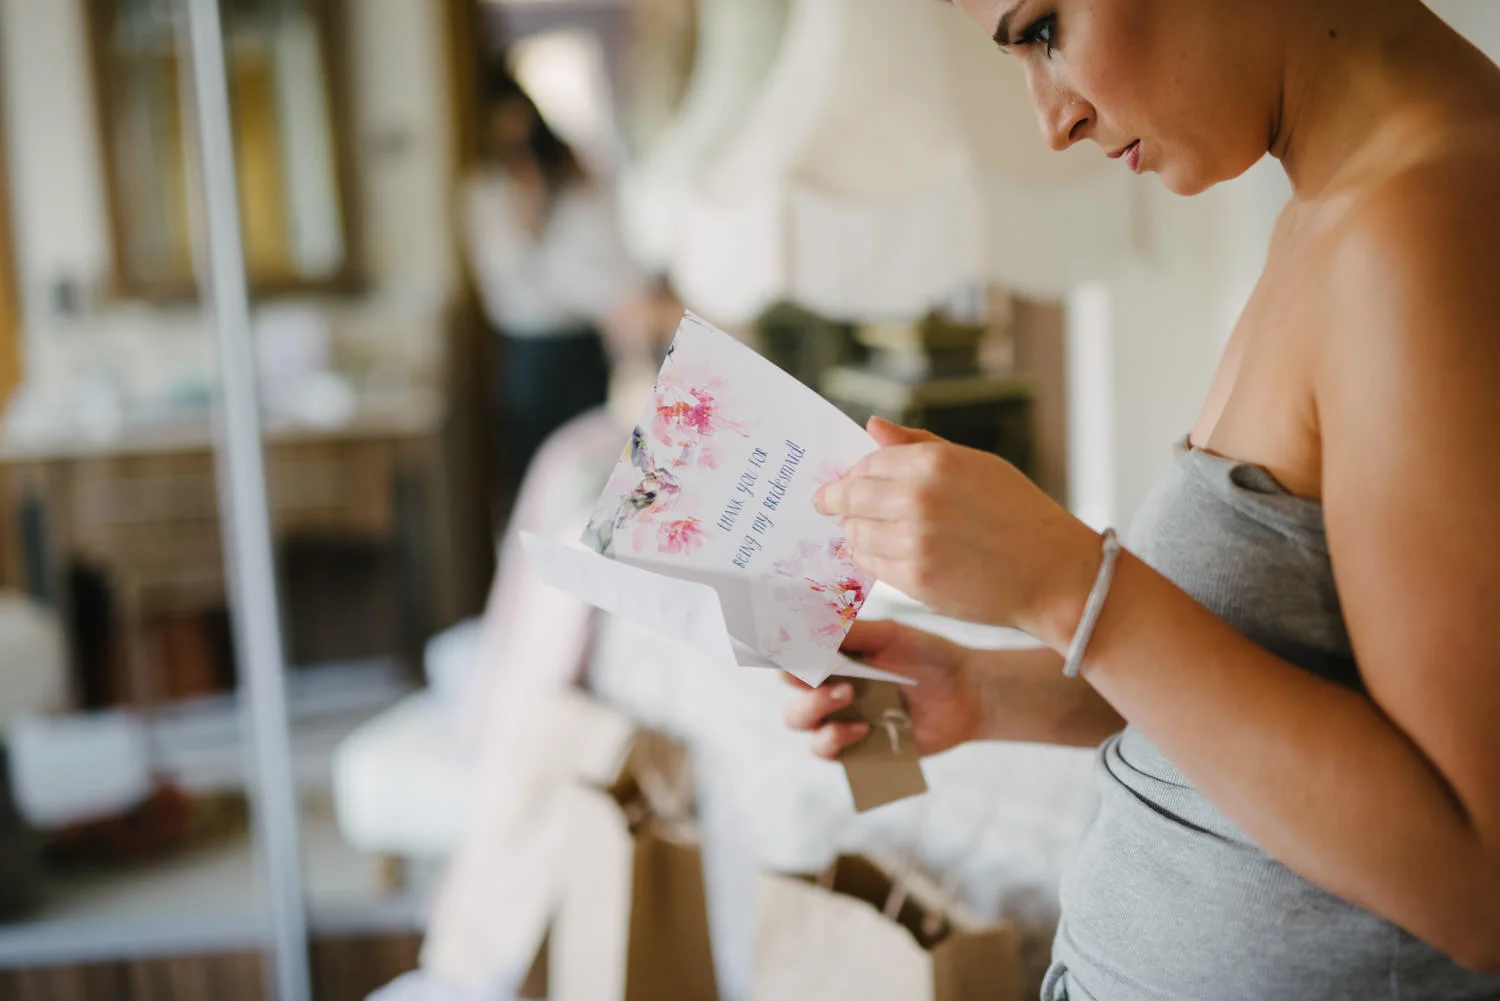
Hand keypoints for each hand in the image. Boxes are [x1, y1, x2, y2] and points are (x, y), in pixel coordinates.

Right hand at [783, 619, 982, 759]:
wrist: (966, 692)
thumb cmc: (928, 656)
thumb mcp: (890, 635)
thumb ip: (850, 631)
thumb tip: (807, 622)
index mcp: (834, 655)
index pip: (792, 650)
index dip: (778, 647)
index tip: (779, 642)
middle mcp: (829, 685)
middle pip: (789, 687)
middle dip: (797, 679)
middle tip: (821, 673)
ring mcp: (839, 717)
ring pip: (799, 720)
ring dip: (813, 708)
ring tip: (848, 696)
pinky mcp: (855, 747)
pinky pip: (826, 750)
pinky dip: (836, 738)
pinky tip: (864, 728)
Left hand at [815, 418, 1100, 646]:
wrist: (1053, 573)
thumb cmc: (1019, 514)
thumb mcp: (976, 464)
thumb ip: (919, 444)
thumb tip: (873, 426)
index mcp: (934, 463)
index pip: (868, 462)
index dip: (853, 471)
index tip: (847, 479)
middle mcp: (919, 499)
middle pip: (851, 496)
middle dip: (835, 500)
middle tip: (828, 503)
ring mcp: (914, 542)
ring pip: (855, 533)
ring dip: (851, 530)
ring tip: (860, 529)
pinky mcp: (915, 580)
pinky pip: (870, 565)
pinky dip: (867, 557)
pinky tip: (879, 552)